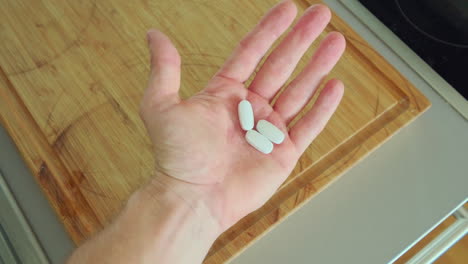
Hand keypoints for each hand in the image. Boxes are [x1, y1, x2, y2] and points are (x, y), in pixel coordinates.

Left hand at [140, 0, 344, 230]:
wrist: (194, 198)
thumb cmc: (177, 158)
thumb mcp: (162, 106)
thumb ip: (164, 69)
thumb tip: (154, 36)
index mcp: (224, 94)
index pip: (252, 52)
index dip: (270, 29)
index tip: (288, 9)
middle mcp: (249, 109)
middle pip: (281, 65)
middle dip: (302, 39)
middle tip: (320, 15)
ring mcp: (268, 130)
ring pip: (299, 90)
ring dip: (318, 66)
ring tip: (335, 42)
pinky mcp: (283, 153)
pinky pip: (307, 125)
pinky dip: (322, 107)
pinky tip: (334, 86)